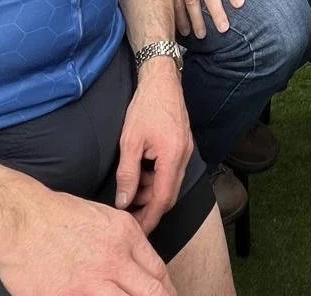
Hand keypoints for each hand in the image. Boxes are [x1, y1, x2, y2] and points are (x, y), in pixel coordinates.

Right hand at [0, 184, 176, 295]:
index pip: (159, 271)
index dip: (168, 291)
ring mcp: (93, 283)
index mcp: (125, 234)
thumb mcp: (101, 216)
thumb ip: (123, 242)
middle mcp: (115, 259)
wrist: (20, 220)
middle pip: (153, 293)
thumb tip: (137, 267)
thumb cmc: (55, 215)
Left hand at [115, 59, 192, 234]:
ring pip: (170, 183)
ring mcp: (186, 151)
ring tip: (131, 190)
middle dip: (150, 208)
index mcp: (173, 158)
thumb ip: (128, 174)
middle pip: (169, 195)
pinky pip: (171, 170)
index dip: (150, 219)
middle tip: (130, 214)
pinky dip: (156, 177)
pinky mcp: (182, 145)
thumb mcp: (130, 141)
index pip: (163, 200)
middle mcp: (184, 157)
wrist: (161, 79)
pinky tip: (142, 173)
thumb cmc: (145, 105)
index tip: (138, 231)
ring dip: (152, 191)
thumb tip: (124, 201)